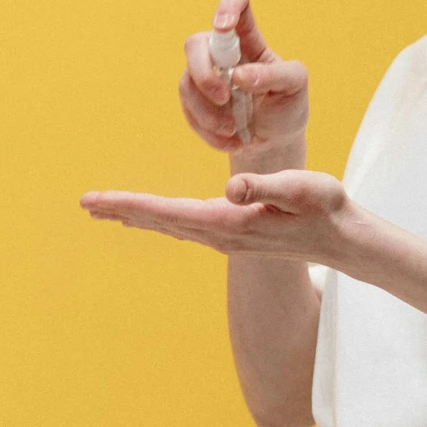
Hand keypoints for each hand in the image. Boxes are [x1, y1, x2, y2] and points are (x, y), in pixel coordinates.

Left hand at [81, 168, 355, 261]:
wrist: (342, 239)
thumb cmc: (325, 208)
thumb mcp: (301, 190)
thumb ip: (266, 187)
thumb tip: (231, 187)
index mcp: (228, 222)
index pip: (167, 212)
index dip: (129, 205)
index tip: (96, 201)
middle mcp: (219, 234)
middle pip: (159, 221)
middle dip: (121, 211)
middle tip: (84, 204)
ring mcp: (224, 237)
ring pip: (169, 225)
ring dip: (136, 216)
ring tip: (106, 210)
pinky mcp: (231, 234)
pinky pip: (183, 225)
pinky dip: (158, 218)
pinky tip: (148, 217)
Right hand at [181, 0, 308, 158]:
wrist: (274, 141)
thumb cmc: (287, 106)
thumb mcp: (295, 87)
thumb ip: (274, 75)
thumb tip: (239, 76)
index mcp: (249, 39)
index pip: (237, 2)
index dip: (226, 6)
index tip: (222, 27)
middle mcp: (222, 52)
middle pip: (194, 43)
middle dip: (204, 74)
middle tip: (225, 98)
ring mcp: (204, 76)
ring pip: (187, 82)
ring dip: (208, 112)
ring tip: (234, 130)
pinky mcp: (194, 102)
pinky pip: (187, 110)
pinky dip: (207, 130)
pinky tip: (229, 141)